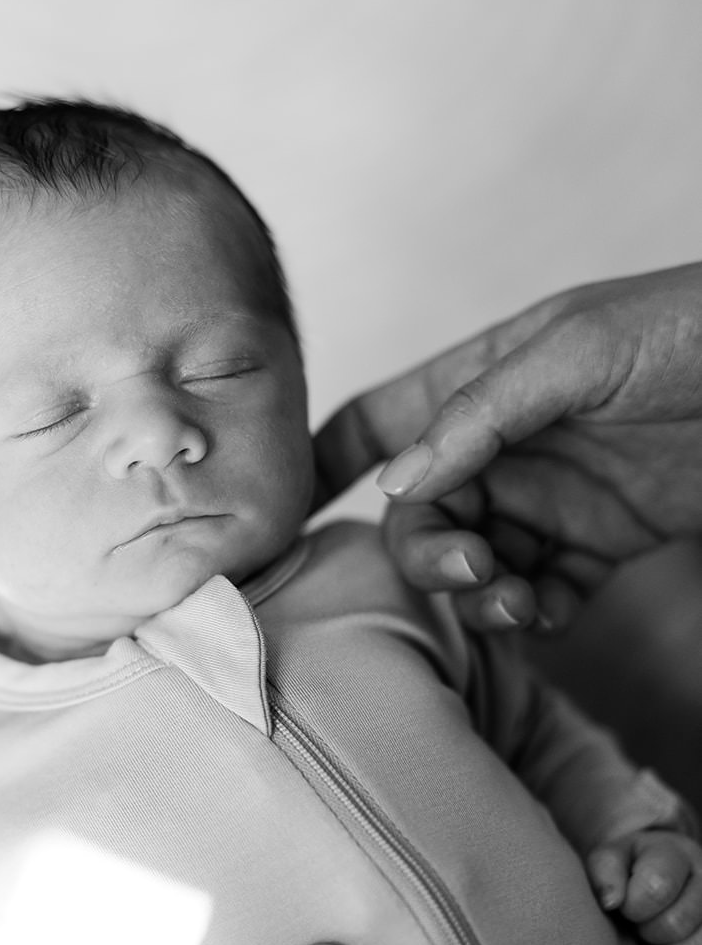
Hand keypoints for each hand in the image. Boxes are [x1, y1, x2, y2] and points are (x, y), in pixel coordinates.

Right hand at [313, 264, 701, 631]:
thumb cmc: (691, 330)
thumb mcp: (574, 349)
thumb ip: (481, 414)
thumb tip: (394, 480)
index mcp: (483, 383)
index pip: (380, 421)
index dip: (324, 461)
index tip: (284, 513)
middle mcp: (507, 445)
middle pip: (421, 514)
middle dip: (429, 549)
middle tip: (473, 565)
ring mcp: (553, 497)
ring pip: (477, 563)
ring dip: (481, 593)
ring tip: (517, 598)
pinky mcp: (604, 544)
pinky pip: (543, 593)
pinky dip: (535, 615)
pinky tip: (550, 612)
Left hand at [588, 830, 701, 944]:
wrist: (651, 878)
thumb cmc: (627, 870)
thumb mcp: (608, 860)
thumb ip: (604, 873)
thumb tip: (611, 900)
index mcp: (675, 853)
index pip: (657, 887)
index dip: (633, 907)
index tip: (624, 908)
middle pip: (677, 923)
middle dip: (648, 933)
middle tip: (638, 929)